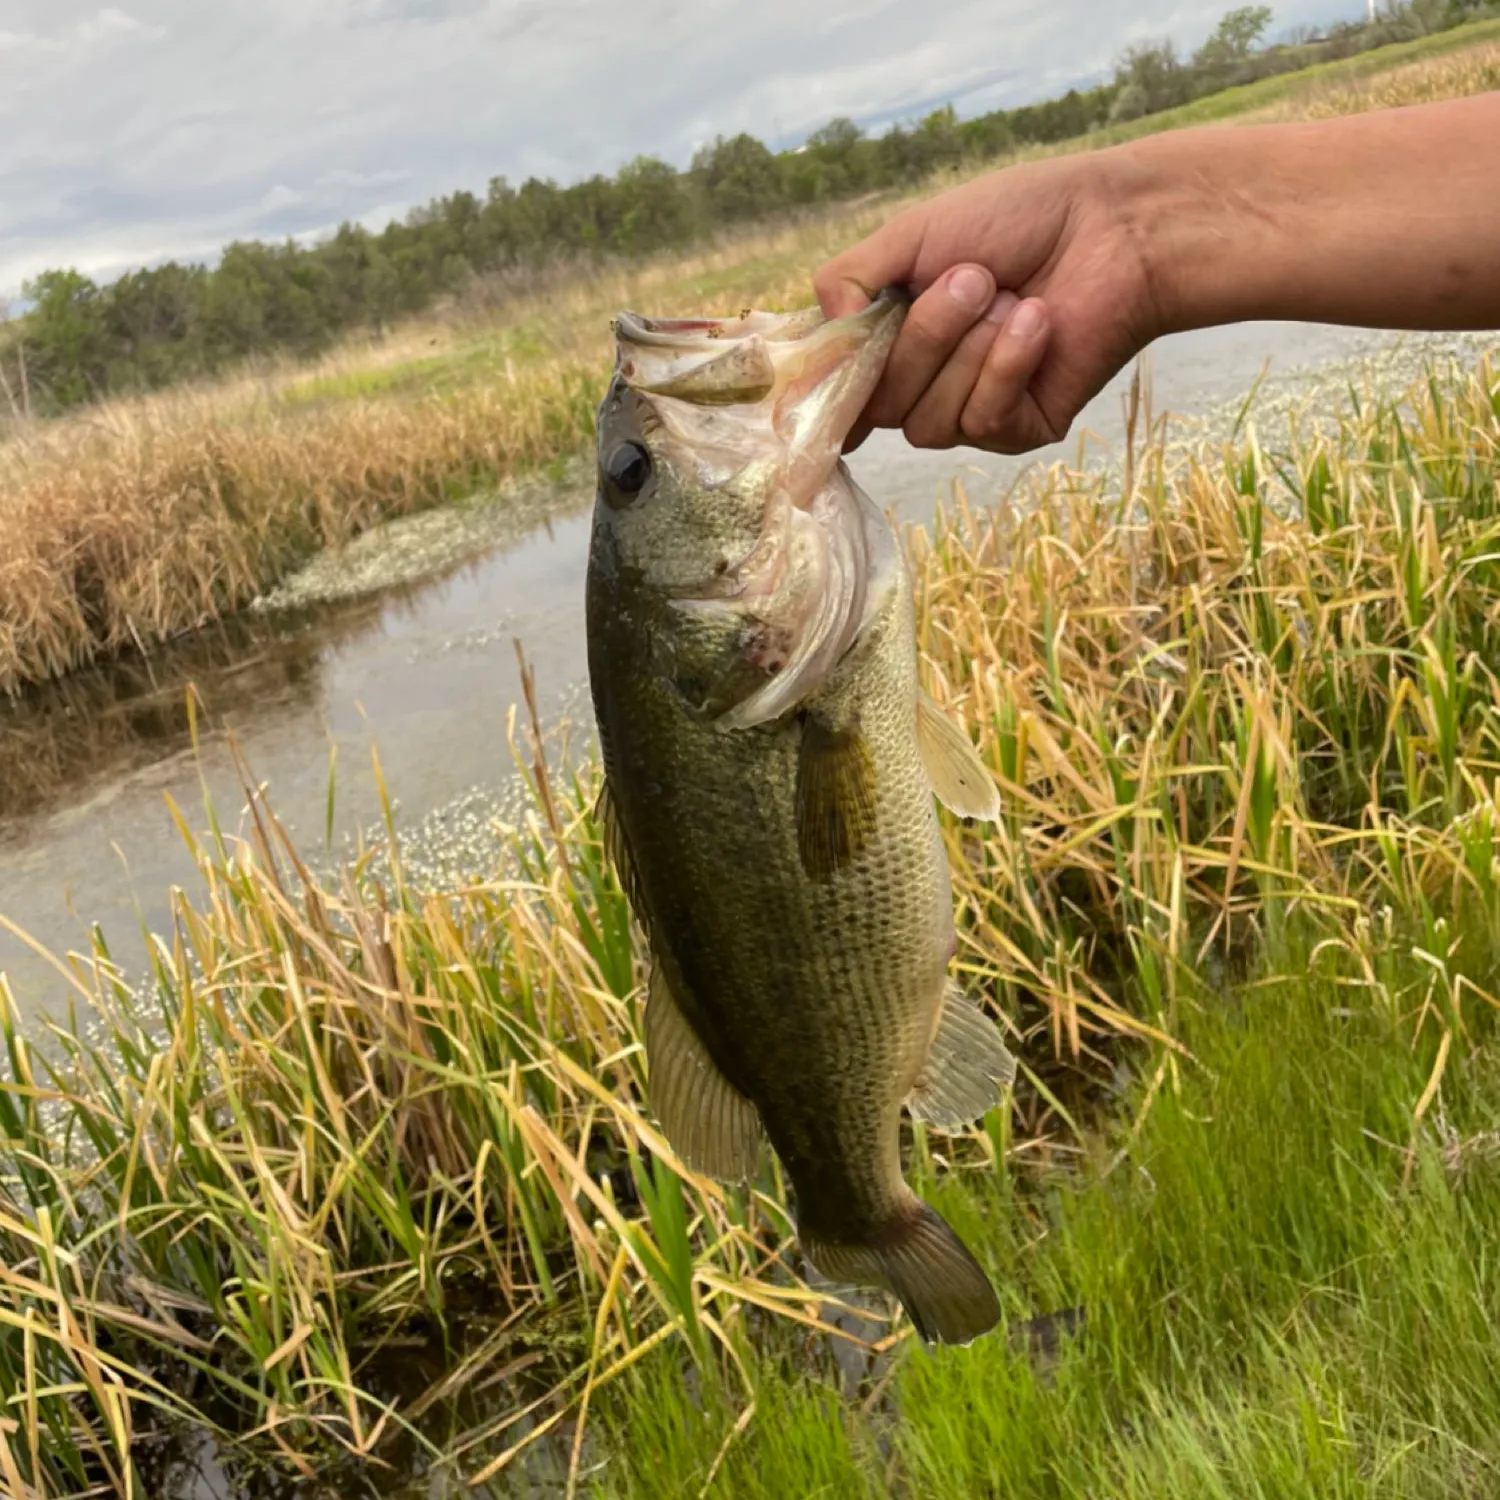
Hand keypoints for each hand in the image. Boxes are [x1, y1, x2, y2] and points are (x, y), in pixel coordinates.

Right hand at [813, 151, 1165, 455]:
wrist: (1112, 227)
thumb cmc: (1016, 219)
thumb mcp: (910, 235)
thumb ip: (846, 282)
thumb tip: (821, 345)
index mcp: (887, 341)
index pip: (835, 395)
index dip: (825, 394)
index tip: (822, 383)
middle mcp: (920, 386)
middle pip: (877, 406)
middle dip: (923, 338)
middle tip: (973, 278)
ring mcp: (967, 414)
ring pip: (925, 423)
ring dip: (968, 350)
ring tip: (1011, 298)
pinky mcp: (1017, 431)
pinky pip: (981, 422)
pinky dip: (1007, 365)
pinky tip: (1038, 323)